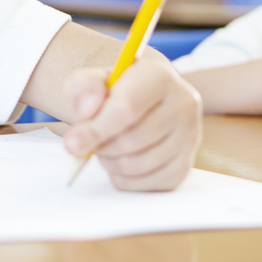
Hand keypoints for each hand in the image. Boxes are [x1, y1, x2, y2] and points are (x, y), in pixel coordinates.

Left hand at [60, 50, 201, 191]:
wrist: (144, 99)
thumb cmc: (115, 90)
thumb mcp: (93, 79)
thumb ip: (83, 87)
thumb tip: (87, 111)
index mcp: (160, 76)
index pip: (126, 109)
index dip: (96, 130)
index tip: (72, 143)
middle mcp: (183, 104)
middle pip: (130, 141)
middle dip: (101, 147)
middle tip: (90, 140)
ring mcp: (190, 136)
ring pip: (138, 166)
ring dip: (110, 163)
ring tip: (105, 147)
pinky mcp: (185, 164)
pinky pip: (146, 185)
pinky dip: (123, 178)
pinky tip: (119, 161)